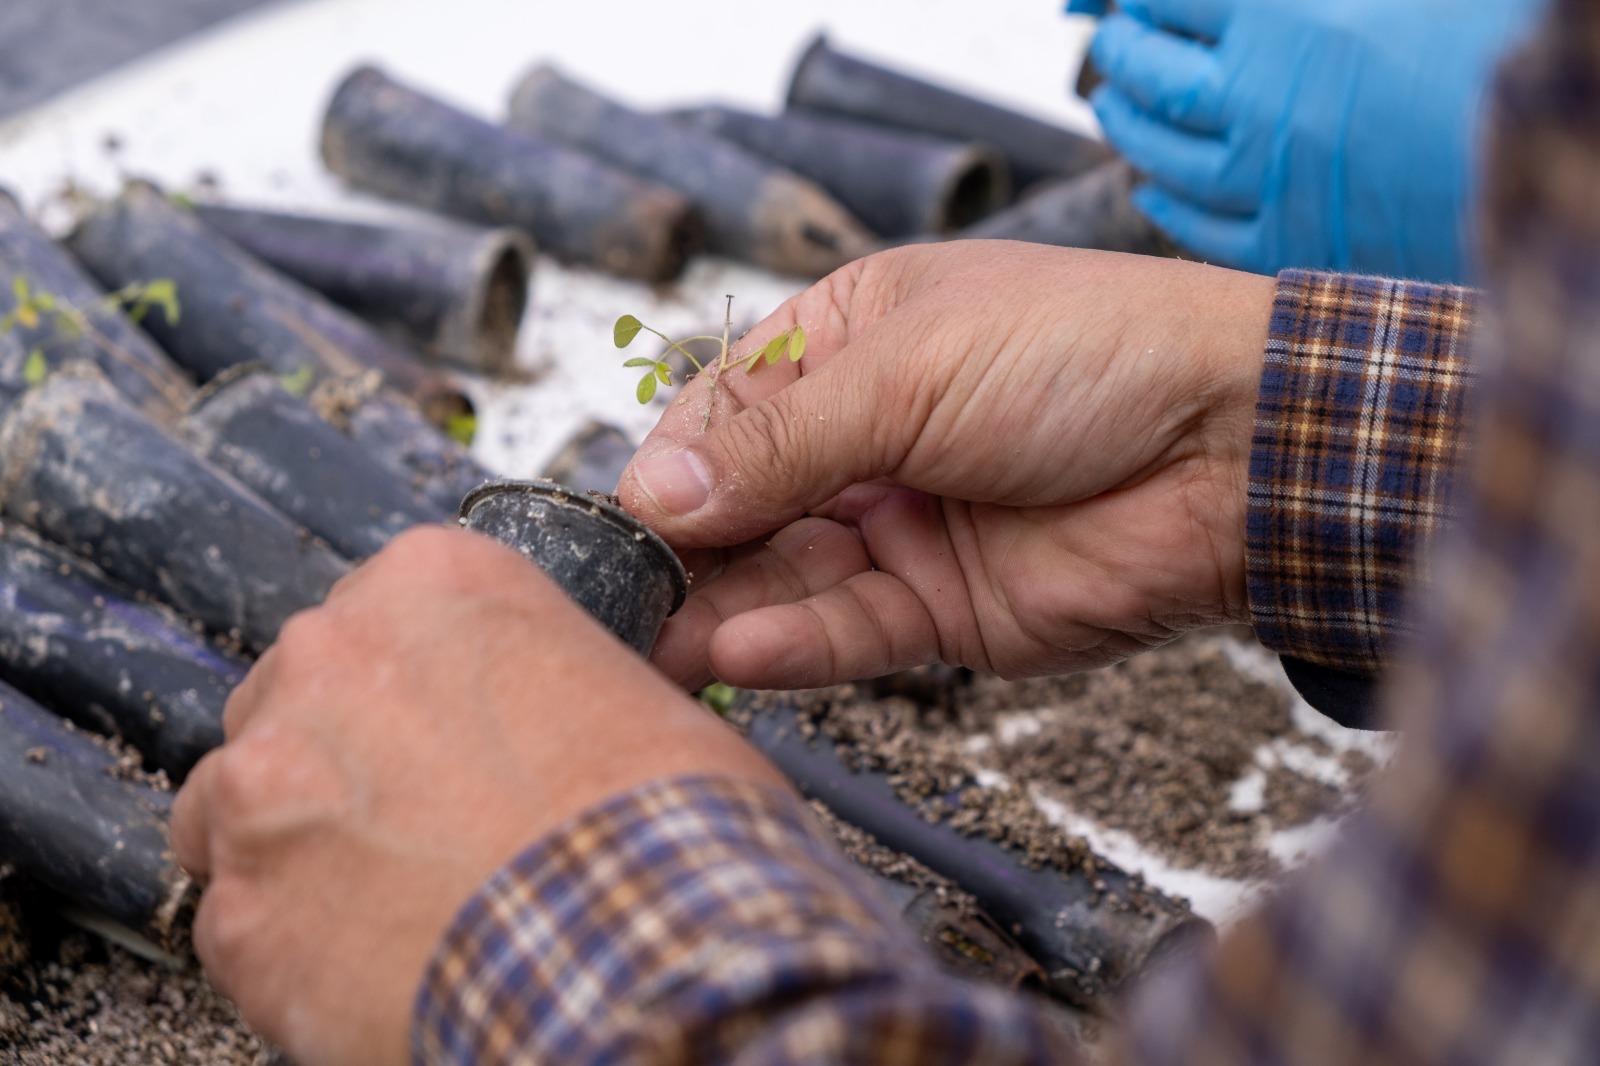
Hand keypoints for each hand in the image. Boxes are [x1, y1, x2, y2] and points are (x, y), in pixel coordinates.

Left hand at [169, 526, 786, 1065]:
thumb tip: (547, 715)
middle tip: (423, 815)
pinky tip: (372, 956)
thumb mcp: (634, 694)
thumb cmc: (661, 831)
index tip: (444, 727)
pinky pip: (240, 915)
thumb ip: (549, 677)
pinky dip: (293, 939)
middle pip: (299, 694)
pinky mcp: (238, 908)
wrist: (641, 958)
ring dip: (301, 838)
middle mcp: (329, 660)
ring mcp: (265, 783)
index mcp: (432, 585)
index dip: (419, 682)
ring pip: (242, 799)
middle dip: (347, 753)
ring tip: (388, 894)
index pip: (382, 607)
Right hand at [617, 240, 1274, 690]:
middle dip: (685, 552)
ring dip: (722, 610)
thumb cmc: (1086, 355)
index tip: (623, 516)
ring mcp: (903, 526)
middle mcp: (867, 436)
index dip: (673, 464)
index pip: (726, 408)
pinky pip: (849, 631)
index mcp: (852, 341)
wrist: (1235, 446)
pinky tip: (736, 652)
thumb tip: (652, 489)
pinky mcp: (944, 610)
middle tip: (620, 601)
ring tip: (656, 642)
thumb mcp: (909, 372)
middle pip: (745, 504)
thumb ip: (778, 443)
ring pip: (787, 577)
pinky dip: (792, 645)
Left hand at [1076, 0, 1541, 280]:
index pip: (1174, 1)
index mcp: (1282, 23)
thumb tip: (1226, 1)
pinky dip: (1168, 205)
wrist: (1542, 149)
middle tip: (1115, 46)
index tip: (1135, 0)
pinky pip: (1201, 229)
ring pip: (1163, 155)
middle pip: (1155, 76)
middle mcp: (1258, 102)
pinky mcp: (1289, 239)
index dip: (1147, 0)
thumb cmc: (1478, 49)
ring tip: (1117, 106)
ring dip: (1131, 128)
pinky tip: (1154, 188)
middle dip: (1125, 57)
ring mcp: (1267, 179)